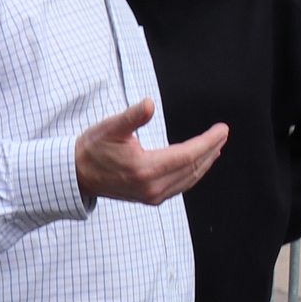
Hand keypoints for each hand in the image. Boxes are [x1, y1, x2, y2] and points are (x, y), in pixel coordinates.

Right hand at [75, 98, 227, 206]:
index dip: (208, 141)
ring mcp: (152, 195)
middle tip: (223, 134)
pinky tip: (199, 163)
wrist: (77, 174)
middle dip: (211, 149)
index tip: (222, 129)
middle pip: (192, 167)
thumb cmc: (93, 148)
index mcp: (145, 169)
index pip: (187, 154)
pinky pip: (181, 185)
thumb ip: (132, 116)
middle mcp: (152, 187)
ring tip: (217, 146)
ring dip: (205, 162)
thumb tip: (149, 103)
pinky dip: (194, 173)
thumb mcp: (111, 127)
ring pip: (189, 178)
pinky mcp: (150, 198)